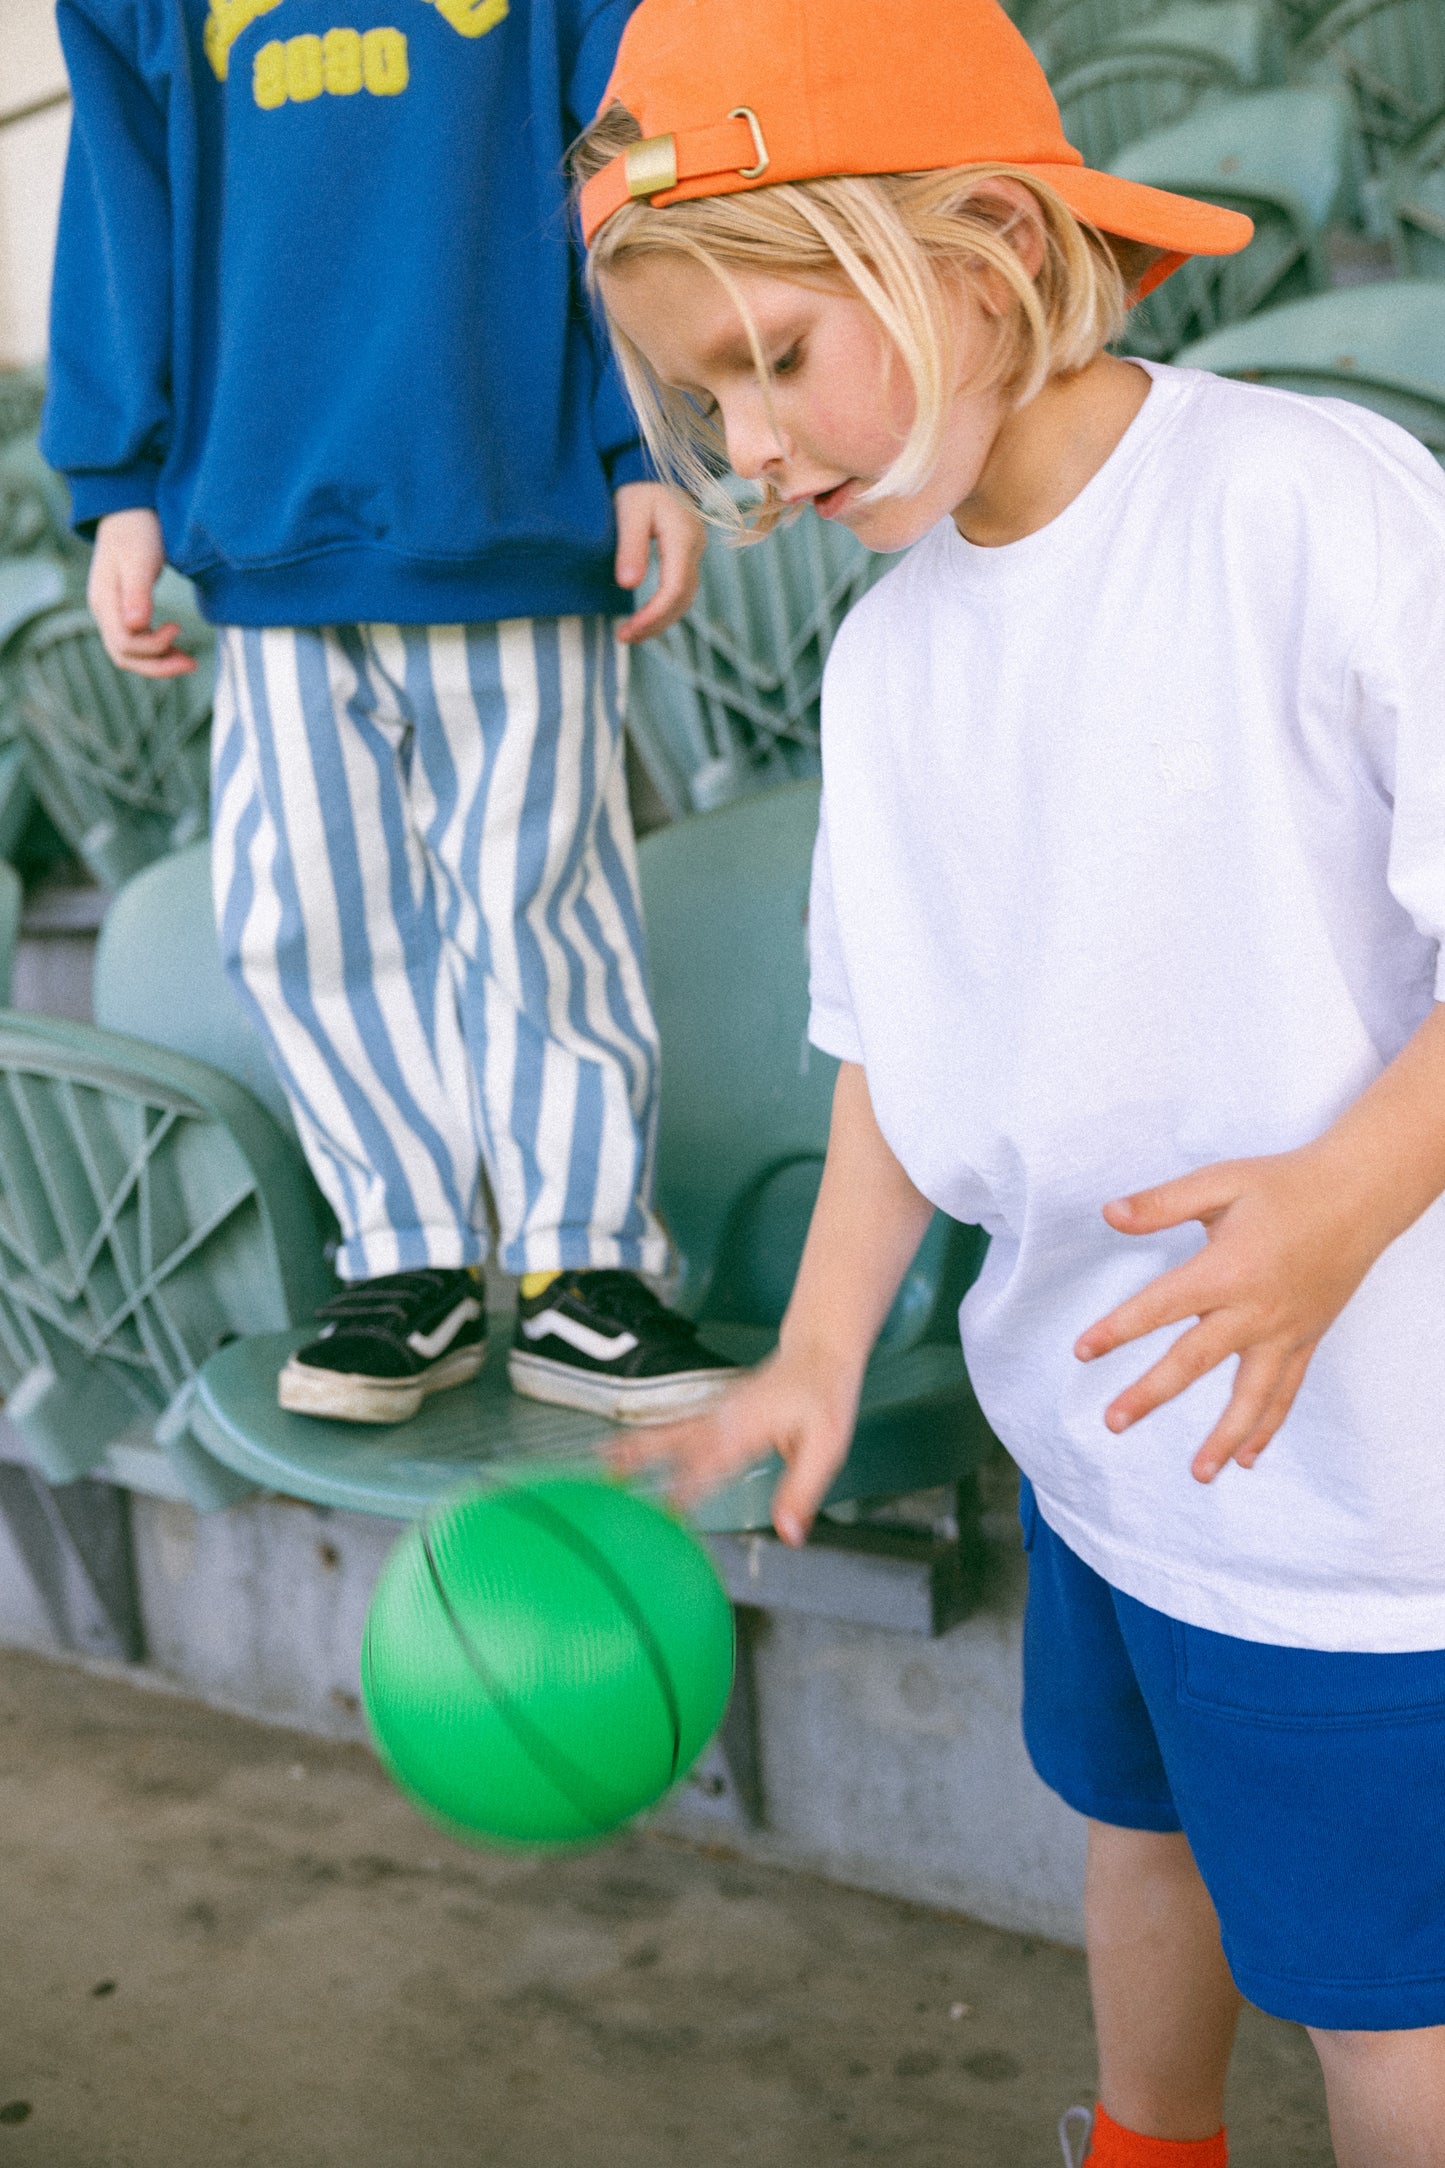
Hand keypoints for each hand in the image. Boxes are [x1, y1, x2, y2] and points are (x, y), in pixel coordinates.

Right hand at [88, 509, 195, 677]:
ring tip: (189, 662)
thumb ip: (137, 592)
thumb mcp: (140, 559)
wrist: (129, 512)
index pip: (124, 642)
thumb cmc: (137, 531)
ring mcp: (110, 613)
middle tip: (193, 663)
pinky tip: (177, 649)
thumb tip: (136, 625)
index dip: (154, 645)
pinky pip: (134, 643)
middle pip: (124, 656)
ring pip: (128, 654)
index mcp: (105, 600)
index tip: (179, 627)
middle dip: (158, 665)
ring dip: (158, 663)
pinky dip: (156, 652)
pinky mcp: (122, 611)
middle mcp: (103, 611)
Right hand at [610, 1342, 861, 1545]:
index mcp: (747, 1427)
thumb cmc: (824, 1396)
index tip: (665, 1513)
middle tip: (608, 1480)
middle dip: (641, 1460)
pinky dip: (643, 1439)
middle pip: (674, 1441)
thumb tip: (790, 1533)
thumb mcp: (827, 1446)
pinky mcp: (711, 1412)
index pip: (711, 1462)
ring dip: (632, 1448)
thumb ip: (804, 1489)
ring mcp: (713, 1412)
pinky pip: (672, 1427)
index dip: (689, 1487)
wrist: (817, 1351)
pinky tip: (621, 1448)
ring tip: (599, 1463)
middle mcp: (723, 1417)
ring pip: (666, 1432)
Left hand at [612, 481, 704, 643]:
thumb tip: (628, 585)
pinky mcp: (686, 554)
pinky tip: (644, 617)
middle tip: (624, 637)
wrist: (654, 464)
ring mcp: (694, 551)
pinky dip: (663, 609)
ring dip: (660, 620)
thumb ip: (630, 546)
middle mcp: (695, 547)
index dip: (653, 615)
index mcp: (683, 537)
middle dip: (655, 624)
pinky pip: (680, 590)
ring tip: (631, 634)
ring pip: (684, 598)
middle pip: (682, 599)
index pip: (674, 588)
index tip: (627, 630)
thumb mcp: (629, 509)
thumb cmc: (638, 483)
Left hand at [1074, 1146, 1384, 1484]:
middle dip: (1151, 1394)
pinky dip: (1267, 1427)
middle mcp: (1255, 1310)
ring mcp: (1284, 1332)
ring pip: (1251, 1397)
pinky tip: (1248, 1459)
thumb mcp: (1219, 1182)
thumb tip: (1108, 1213)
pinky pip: (1285, 1392)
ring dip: (1224, 1438)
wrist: (1359, 1195)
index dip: (1117, 1329)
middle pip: (1194, 1361)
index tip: (1081, 1351)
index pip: (1159, 1306)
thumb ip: (1162, 1204)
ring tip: (1198, 1474)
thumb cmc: (1282, 1185)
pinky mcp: (1306, 1340)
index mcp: (1226, 1270)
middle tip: (1113, 1422)